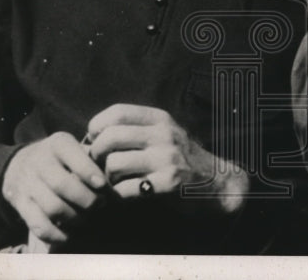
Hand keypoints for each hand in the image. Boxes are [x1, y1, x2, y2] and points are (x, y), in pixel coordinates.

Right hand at [1, 131, 106, 245]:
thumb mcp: (74, 148)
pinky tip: (70, 234)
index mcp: (58, 144)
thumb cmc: (60, 158)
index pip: (73, 157)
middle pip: (62, 185)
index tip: (103, 185)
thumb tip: (115, 177)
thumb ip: (93, 159)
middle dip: (86, 199)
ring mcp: (28, 184)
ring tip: (87, 218)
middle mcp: (40, 162)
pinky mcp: (20, 205)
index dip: (89, 173)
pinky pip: (38, 225)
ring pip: (52, 208)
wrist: (19, 163)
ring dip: (75, 218)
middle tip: (101, 204)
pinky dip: (57, 234)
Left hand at [87, 104, 247, 213]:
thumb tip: (90, 138)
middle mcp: (164, 134)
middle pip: (110, 137)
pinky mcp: (168, 184)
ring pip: (114, 164)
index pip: (117, 112)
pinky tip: (124, 195)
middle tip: (100, 165)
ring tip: (114, 182)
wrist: (217, 183)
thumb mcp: (165, 134)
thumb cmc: (182, 159)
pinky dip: (118, 195)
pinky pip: (125, 189)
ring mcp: (167, 159)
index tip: (95, 140)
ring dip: (107, 177)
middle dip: (96, 154)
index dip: (97, 126)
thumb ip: (136, 131)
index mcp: (161, 119)